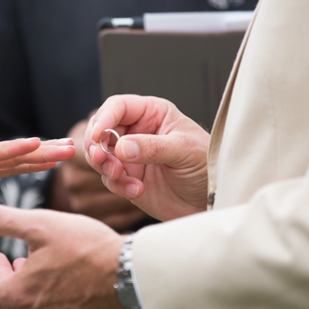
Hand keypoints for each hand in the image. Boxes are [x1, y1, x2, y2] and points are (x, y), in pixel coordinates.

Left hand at [0, 199, 132, 308]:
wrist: (132, 275)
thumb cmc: (86, 248)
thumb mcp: (39, 225)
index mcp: (19, 295)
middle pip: (8, 300)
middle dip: (0, 277)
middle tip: (1, 257)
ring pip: (32, 305)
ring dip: (25, 284)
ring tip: (30, 262)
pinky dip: (47, 293)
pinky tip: (60, 277)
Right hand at [85, 95, 209, 221]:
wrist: (210, 201)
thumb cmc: (207, 167)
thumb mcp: (184, 151)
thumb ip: (153, 147)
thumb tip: (122, 147)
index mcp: (153, 113)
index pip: (118, 106)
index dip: (104, 118)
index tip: (98, 136)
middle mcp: (137, 131)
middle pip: (101, 129)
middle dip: (98, 145)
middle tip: (104, 160)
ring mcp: (131, 156)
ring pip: (100, 155)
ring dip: (105, 166)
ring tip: (120, 176)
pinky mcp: (128, 178)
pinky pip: (110, 179)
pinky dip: (118, 185)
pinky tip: (137, 191)